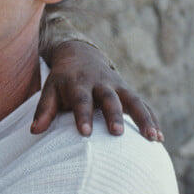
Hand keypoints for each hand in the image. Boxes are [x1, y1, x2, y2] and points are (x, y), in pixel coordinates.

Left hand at [31, 41, 163, 140]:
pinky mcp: (128, 91)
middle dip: (114, 115)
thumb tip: (35, 131)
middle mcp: (100, 83)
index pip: (80, 99)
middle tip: (117, 133)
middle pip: (109, 99)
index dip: (82, 115)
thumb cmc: (63, 80)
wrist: (80, 55)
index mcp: (78, 83)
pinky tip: (158, 137)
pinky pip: (143, 105)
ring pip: (134, 100)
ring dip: (144, 118)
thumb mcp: (50, 89)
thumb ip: (44, 109)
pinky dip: (152, 119)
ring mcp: (118, 86)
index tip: (85, 133)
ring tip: (153, 138)